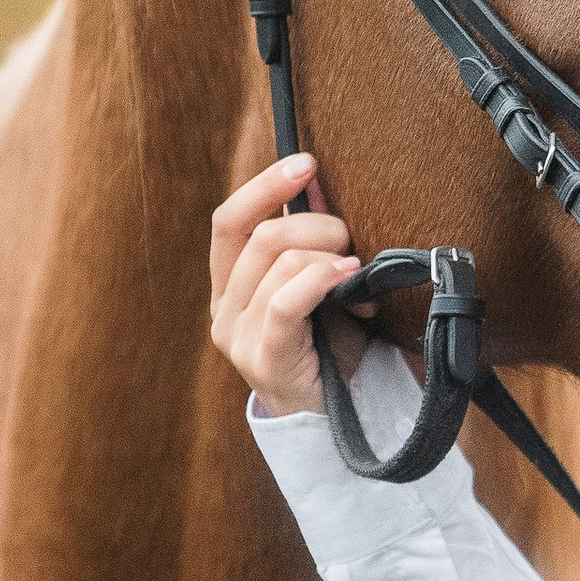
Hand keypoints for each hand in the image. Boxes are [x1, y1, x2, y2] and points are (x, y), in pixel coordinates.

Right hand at [209, 153, 359, 418]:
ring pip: (278, 265)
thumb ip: (309, 240)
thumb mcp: (315, 284)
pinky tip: (347, 276)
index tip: (306, 164)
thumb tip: (316, 182)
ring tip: (355, 273)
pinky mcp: (266, 358)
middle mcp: (224, 310)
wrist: (338, 417)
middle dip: (315, 225)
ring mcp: (240, 337)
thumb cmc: (328, 348)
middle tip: (350, 239)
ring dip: (327, 256)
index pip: (228, 221)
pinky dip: (320, 279)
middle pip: (261, 238)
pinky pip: (285, 303)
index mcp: (228, 287)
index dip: (264, 186)